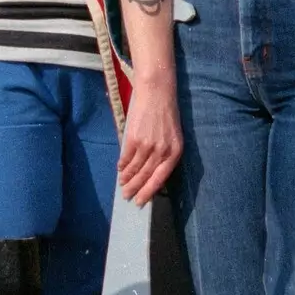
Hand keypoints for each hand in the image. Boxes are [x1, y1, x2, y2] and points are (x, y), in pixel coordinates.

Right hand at [117, 76, 182, 205]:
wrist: (157, 92)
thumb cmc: (166, 114)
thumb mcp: (172, 136)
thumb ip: (164, 153)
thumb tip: (151, 171)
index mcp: (175, 152)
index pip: (160, 178)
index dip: (149, 191)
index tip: (141, 201)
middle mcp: (162, 151)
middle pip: (145, 175)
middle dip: (135, 188)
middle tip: (127, 196)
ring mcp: (147, 145)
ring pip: (135, 168)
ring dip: (127, 178)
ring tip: (122, 184)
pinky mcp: (134, 138)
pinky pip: (126, 156)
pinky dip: (122, 165)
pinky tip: (120, 169)